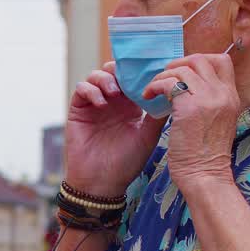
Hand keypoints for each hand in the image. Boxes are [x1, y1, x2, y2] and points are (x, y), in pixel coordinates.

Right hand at [64, 62, 166, 197]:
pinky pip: (81, 89)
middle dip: (121, 70)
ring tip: (114, 92)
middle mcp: (112, 102)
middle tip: (128, 77)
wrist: (102, 182)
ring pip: (96, 76)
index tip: (147, 69)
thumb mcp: (148, 137)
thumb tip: (171, 92)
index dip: (138, 71)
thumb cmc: (126, 163)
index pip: (132, 79)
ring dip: (105, 78)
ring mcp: (94, 105)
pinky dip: (91, 90)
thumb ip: (157, 115)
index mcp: (130, 106)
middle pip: (113, 72)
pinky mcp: (78, 110)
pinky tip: (101, 102)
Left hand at [142, 53, 240, 190]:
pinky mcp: (190, 108)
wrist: (206, 176)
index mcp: (232, 97)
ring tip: (154, 90)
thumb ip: (209, 103)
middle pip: (201, 59)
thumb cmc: (206, 156)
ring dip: (163, 76)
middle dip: (178, 64)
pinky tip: (148, 96)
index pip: (222, 61)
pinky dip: (156, 85)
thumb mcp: (217, 123)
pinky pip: (170, 83)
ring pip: (183, 68)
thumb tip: (188, 89)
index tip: (183, 74)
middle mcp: (223, 94)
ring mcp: (208, 99)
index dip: (199, 61)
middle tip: (165, 78)